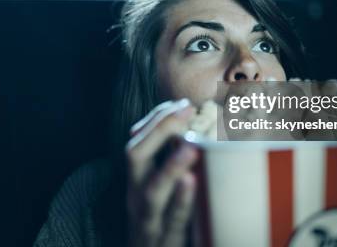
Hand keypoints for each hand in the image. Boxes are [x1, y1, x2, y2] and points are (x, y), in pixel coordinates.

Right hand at [125, 99, 198, 246]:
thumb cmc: (159, 223)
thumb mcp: (160, 191)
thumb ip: (172, 164)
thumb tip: (200, 132)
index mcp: (137, 179)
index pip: (138, 139)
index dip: (157, 118)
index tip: (181, 103)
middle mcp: (137, 196)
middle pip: (136, 155)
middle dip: (160, 129)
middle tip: (186, 109)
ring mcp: (148, 219)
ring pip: (152, 190)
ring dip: (171, 165)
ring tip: (190, 146)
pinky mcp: (165, 241)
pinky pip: (173, 220)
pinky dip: (182, 201)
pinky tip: (193, 183)